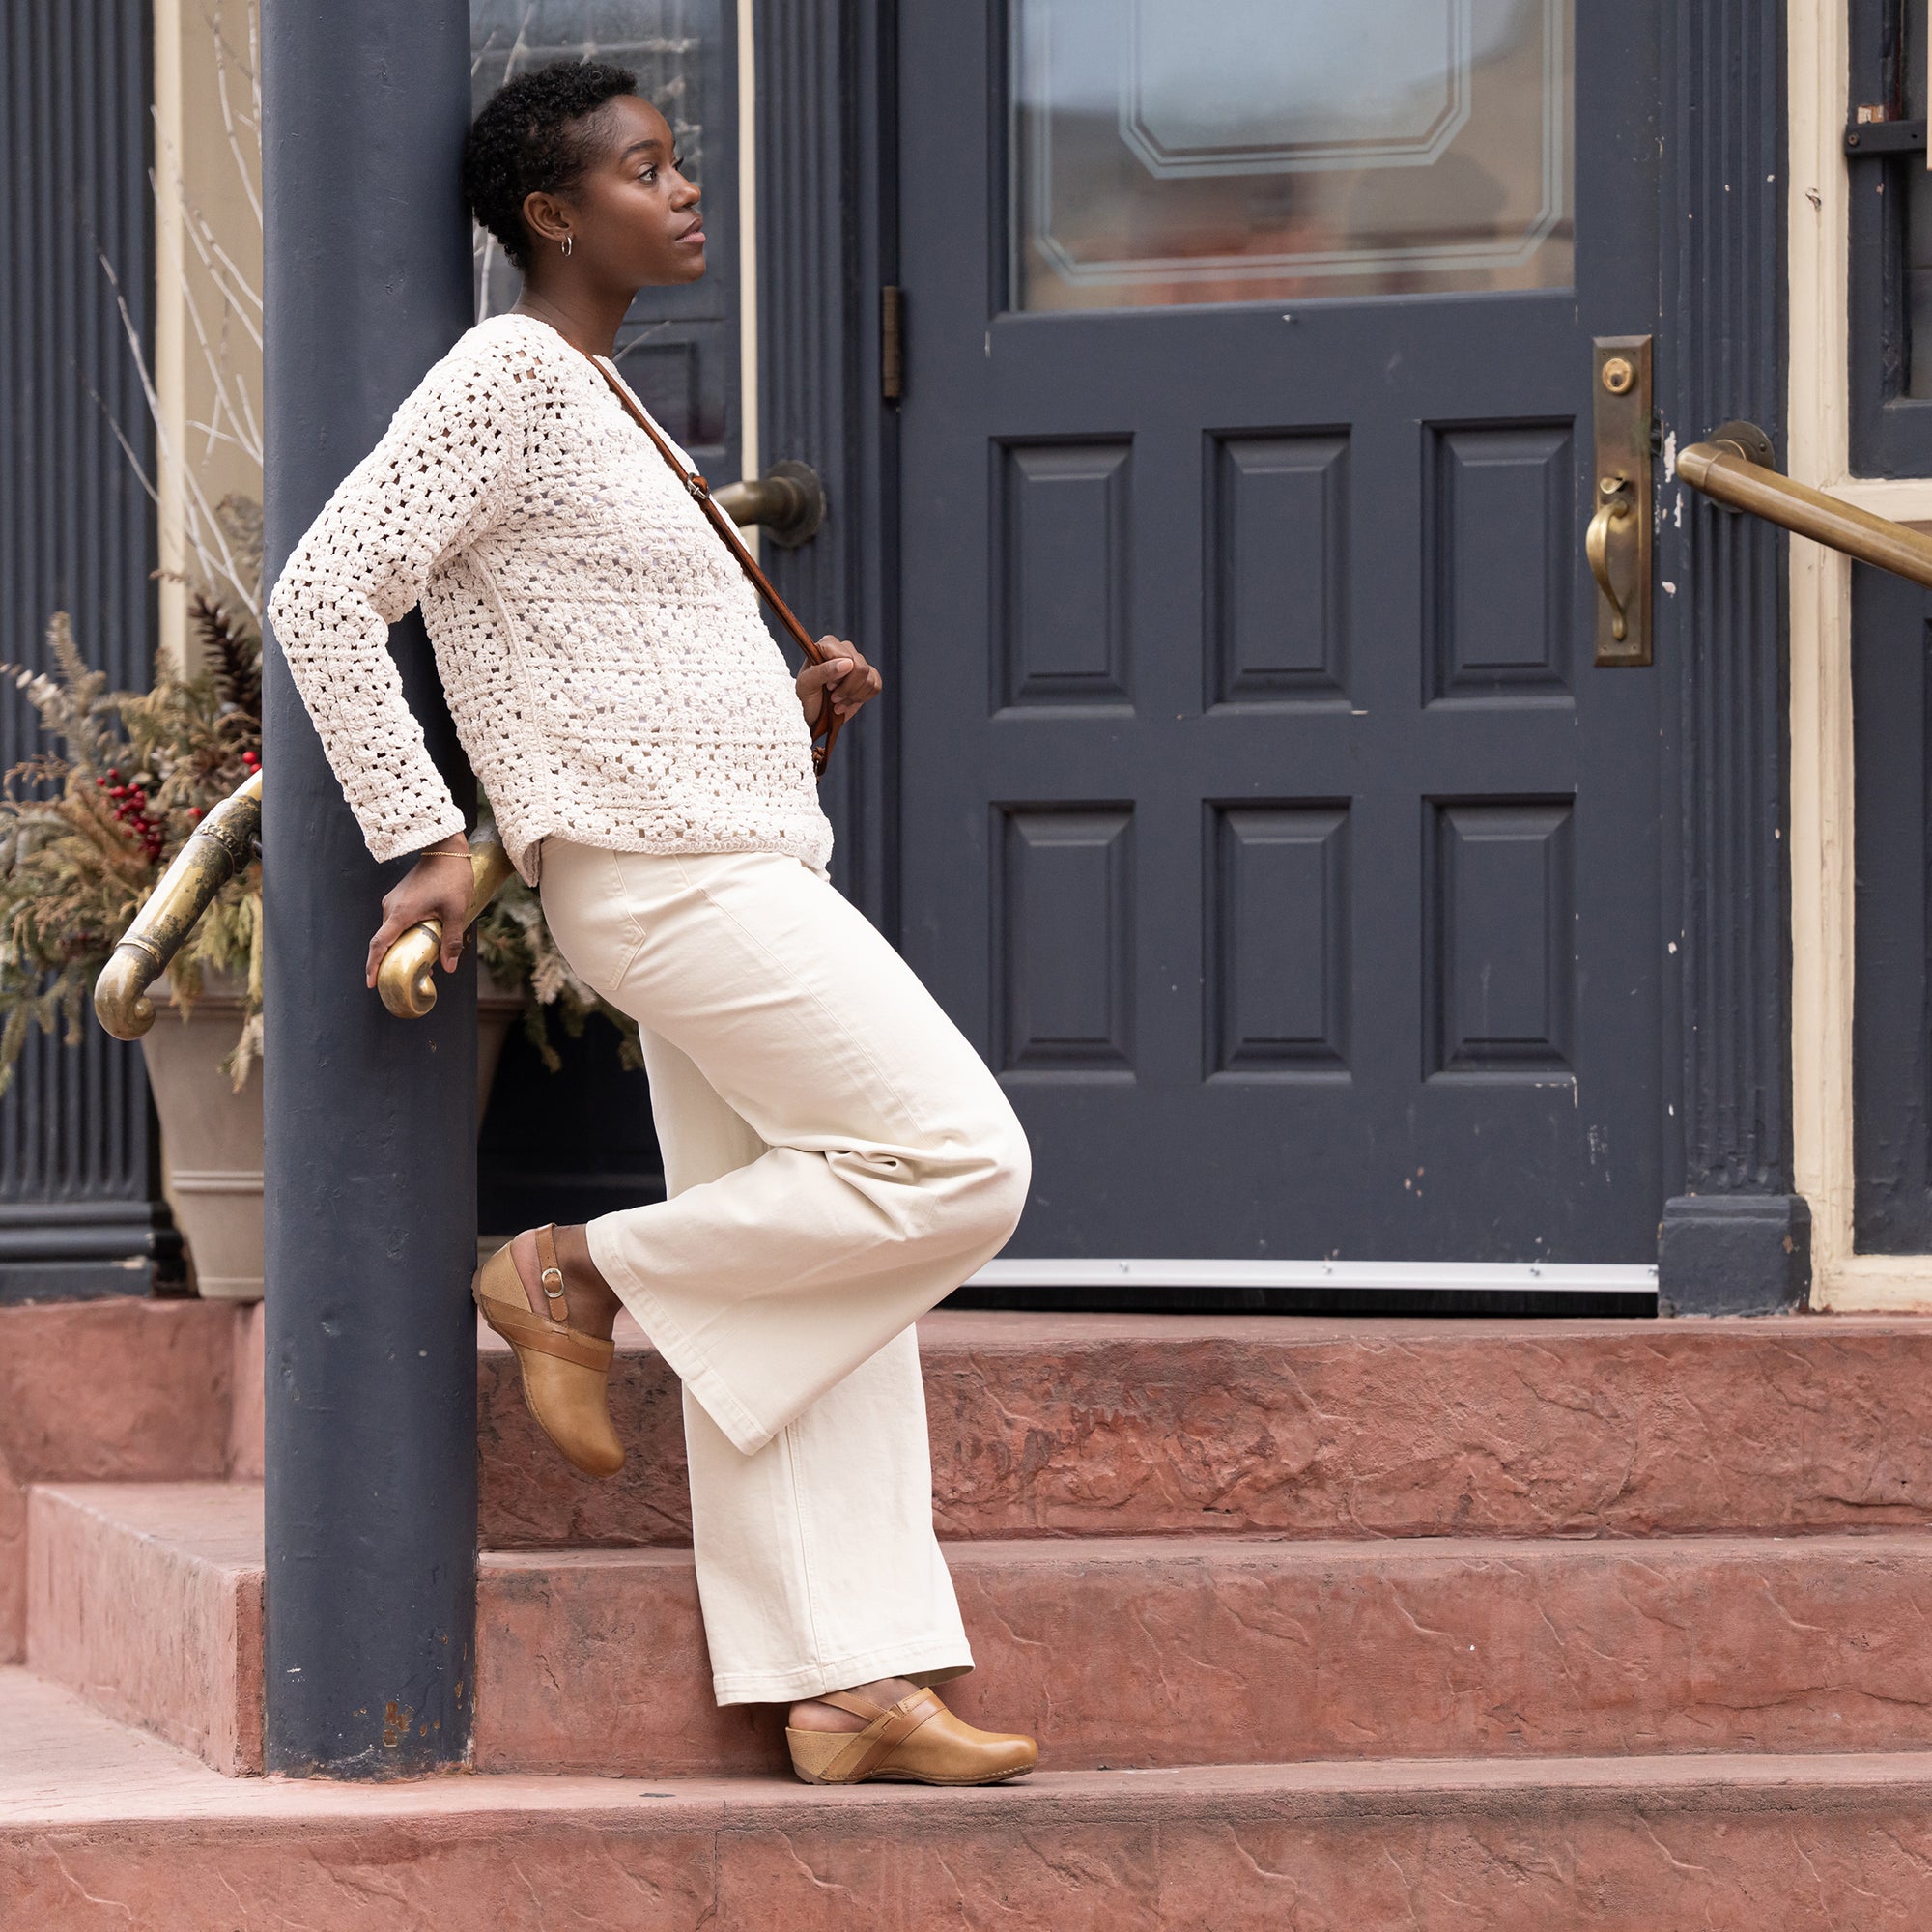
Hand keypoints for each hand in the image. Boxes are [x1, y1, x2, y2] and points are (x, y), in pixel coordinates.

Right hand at [364, 837, 474, 988]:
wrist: (446, 849)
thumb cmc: (451, 878)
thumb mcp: (456, 911)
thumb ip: (452, 940)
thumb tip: (449, 967)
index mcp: (400, 913)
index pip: (379, 944)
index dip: (373, 965)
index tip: (370, 982)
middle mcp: (391, 907)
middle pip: (385, 941)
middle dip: (390, 961)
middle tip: (402, 980)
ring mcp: (393, 901)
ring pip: (392, 931)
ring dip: (400, 947)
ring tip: (418, 964)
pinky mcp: (399, 897)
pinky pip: (397, 921)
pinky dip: (403, 935)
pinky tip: (421, 942)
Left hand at [796, 637, 881, 731]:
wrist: (814, 715)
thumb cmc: (806, 697)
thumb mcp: (806, 685)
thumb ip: (823, 671)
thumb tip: (847, 663)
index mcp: (827, 645)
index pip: (845, 654)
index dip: (839, 674)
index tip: (828, 686)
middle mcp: (844, 650)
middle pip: (860, 667)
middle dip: (847, 689)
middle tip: (833, 697)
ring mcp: (858, 663)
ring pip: (869, 678)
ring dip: (853, 696)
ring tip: (838, 701)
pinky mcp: (868, 676)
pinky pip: (876, 685)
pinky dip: (862, 698)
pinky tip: (848, 701)